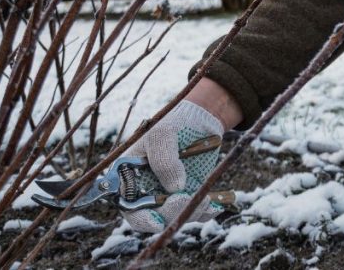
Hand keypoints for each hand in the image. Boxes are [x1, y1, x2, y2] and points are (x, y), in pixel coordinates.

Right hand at [122, 100, 224, 232]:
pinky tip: (214, 204)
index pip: (130, 208)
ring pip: (175, 216)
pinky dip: (204, 211)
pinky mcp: (187, 195)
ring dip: (189, 213)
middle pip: (154, 217)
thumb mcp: (162, 135)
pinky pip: (194, 211)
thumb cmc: (173, 124)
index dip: (141, 219)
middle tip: (186, 200)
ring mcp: (167, 195)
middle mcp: (146, 191)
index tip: (157, 222)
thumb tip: (175, 189)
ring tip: (206, 199)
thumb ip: (163, 160)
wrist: (198, 120)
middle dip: (170, 214)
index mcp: (129, 179)